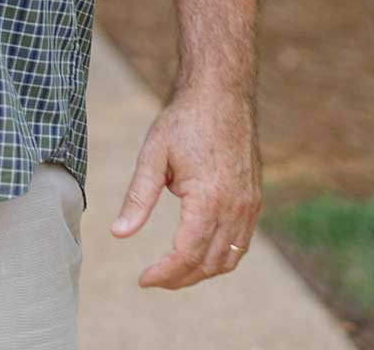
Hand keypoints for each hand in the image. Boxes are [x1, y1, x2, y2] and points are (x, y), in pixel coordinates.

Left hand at [110, 85, 261, 288]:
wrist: (221, 93)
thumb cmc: (184, 120)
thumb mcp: (152, 155)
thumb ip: (138, 198)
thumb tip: (118, 234)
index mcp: (209, 200)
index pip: (187, 254)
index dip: (165, 273)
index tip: (142, 279)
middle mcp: (236, 208)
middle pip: (210, 263)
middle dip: (181, 277)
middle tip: (153, 278)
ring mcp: (250, 205)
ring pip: (230, 258)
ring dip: (202, 271)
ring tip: (173, 271)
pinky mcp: (254, 199)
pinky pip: (242, 242)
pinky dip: (221, 256)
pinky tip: (199, 251)